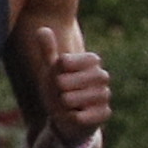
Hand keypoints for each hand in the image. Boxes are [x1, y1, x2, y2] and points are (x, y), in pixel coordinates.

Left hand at [31, 26, 117, 147]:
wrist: (67, 119)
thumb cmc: (60, 91)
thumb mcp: (51, 71)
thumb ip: (48, 51)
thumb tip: (42, 28)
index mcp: (92, 62)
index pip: (73, 60)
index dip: (62, 68)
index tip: (59, 73)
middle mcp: (102, 77)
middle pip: (73, 79)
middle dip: (60, 88)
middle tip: (60, 92)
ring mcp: (105, 95)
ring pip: (78, 98)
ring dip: (66, 103)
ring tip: (65, 104)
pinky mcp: (105, 113)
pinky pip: (85, 115)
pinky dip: (74, 117)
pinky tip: (72, 115)